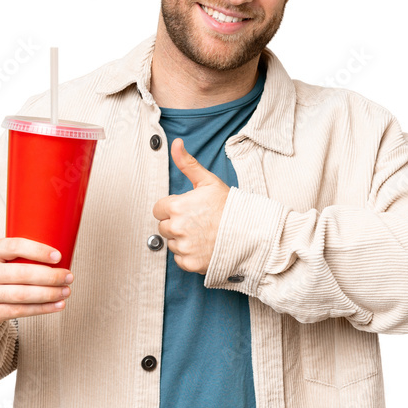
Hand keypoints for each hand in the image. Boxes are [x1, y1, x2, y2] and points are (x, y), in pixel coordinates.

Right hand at [0, 238, 72, 339]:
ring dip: (49, 293)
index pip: (13, 246)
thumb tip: (59, 254)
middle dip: (50, 276)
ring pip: (23, 295)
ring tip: (66, 291)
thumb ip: (17, 255)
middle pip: (22, 273)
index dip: (37, 250)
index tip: (58, 255)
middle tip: (68, 276)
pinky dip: (42, 309)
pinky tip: (57, 305)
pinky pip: (20, 311)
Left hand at [152, 138, 229, 274]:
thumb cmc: (229, 206)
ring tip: (202, 233)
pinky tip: (203, 246)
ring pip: (172, 243)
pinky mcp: (190, 263)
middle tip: (196, 221)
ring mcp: (184, 247)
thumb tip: (176, 143)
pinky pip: (180, 259)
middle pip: (163, 227)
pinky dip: (189, 255)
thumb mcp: (207, 181)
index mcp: (177, 207)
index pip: (158, 210)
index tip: (186, 209)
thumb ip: (187, 163)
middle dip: (175, 224)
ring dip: (182, 240)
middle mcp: (177, 228)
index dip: (171, 208)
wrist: (249, 232)